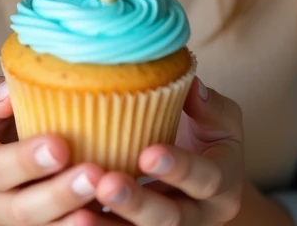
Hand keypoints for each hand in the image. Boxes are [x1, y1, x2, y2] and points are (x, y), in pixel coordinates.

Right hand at [0, 72, 105, 224]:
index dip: (25, 161)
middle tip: (92, 174)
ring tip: (103, 191)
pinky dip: (86, 223)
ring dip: (74, 215)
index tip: (59, 145)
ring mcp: (9, 223)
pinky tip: (106, 209)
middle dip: (58, 194)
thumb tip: (7, 94)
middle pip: (20, 210)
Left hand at [88, 78, 243, 225]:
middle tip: (107, 184)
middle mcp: (199, 215)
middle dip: (137, 203)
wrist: (202, 179)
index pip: (205, 179)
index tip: (149, 153)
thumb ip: (207, 104)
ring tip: (80, 214)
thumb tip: (190, 84)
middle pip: (170, 219)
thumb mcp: (219, 120)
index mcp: (223, 183)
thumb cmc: (205, 138)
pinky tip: (73, 219)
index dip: (179, 168)